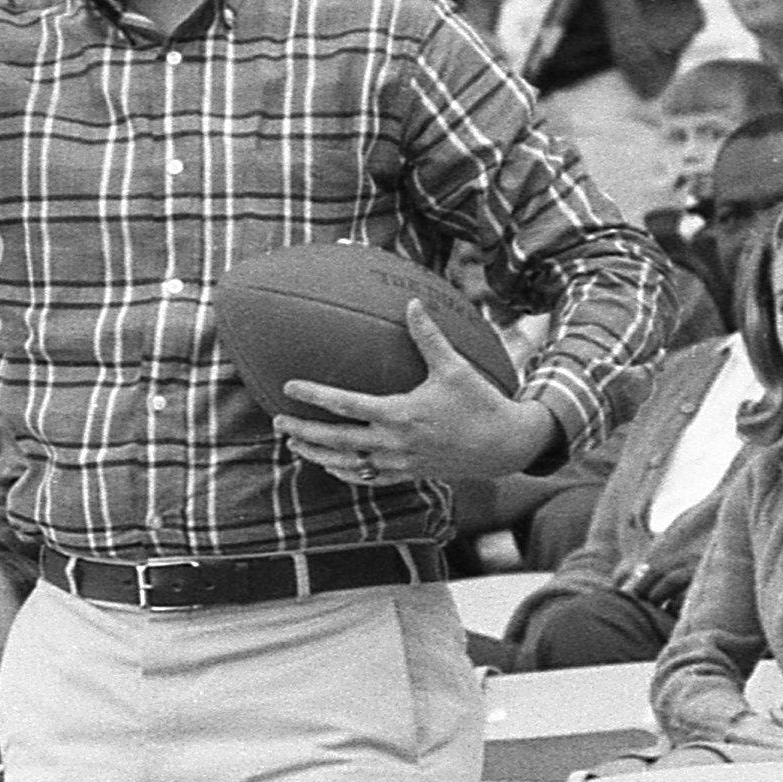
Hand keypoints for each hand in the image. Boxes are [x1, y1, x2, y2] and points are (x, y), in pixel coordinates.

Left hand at [278, 302, 555, 481]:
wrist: (504, 447)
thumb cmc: (480, 404)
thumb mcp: (454, 368)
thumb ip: (429, 336)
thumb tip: (412, 302)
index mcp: (400, 415)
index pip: (346, 405)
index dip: (314, 395)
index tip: (289, 386)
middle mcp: (394, 443)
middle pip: (337, 440)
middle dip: (304, 431)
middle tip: (278, 421)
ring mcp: (399, 464)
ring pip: (347, 464)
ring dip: (317, 455)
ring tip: (294, 444)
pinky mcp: (408, 475)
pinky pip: (368, 478)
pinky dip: (345, 473)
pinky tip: (330, 466)